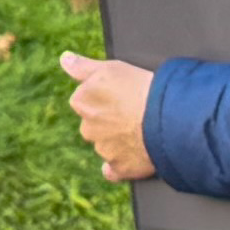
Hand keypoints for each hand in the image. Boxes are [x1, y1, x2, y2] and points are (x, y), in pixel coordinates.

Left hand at [62, 52, 159, 180]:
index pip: (86, 99)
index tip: (122, 96)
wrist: (165, 119)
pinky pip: (114, 170)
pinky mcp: (119, 168)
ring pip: (106, 145)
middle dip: (110, 121)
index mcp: (81, 102)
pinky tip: (131, 158)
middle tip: (134, 113)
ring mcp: (103, 150)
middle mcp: (87, 128)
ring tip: (142, 131)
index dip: (106, 97)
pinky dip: (119, 167)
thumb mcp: (110, 68)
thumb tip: (64, 59)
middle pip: (96, 124)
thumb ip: (83, 67)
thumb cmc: (139, 88)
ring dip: (119, 141)